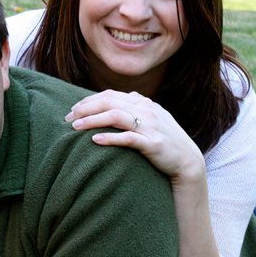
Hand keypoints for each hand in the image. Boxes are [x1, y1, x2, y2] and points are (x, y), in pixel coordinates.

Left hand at [65, 90, 204, 182]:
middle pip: (109, 102)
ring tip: (75, 127)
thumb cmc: (165, 140)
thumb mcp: (152, 118)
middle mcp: (146, 110)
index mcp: (143, 102)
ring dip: (92, 120)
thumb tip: (118, 99)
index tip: (72, 110)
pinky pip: (128, 138)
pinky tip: (95, 140)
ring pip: (115, 116)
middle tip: (68, 118)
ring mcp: (150, 126)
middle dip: (85, 108)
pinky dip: (110, 138)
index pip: (110, 95)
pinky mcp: (152, 144)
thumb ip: (136, 107)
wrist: (187, 161)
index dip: (89, 101)